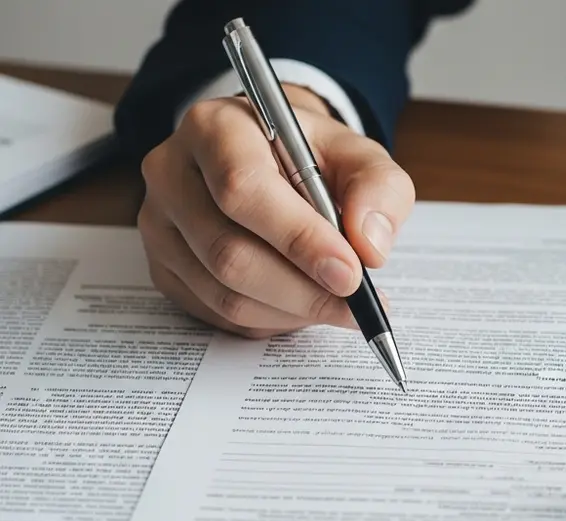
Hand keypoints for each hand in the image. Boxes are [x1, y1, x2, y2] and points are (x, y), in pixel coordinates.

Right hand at [138, 85, 413, 337]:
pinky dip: (271, 320)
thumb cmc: (313, 156)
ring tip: (336, 304)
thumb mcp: (360, 155)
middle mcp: (172, 173)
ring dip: (292, 310)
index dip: (299, 239)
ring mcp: (159, 224)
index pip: (245, 190)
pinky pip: (216, 314)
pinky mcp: (162, 267)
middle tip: (354, 305)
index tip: (351, 273)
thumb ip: (379, 190)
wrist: (272, 158)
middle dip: (303, 290)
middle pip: (229, 252)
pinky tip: (301, 303)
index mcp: (216, 128)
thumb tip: (370, 246)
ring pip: (223, 293)